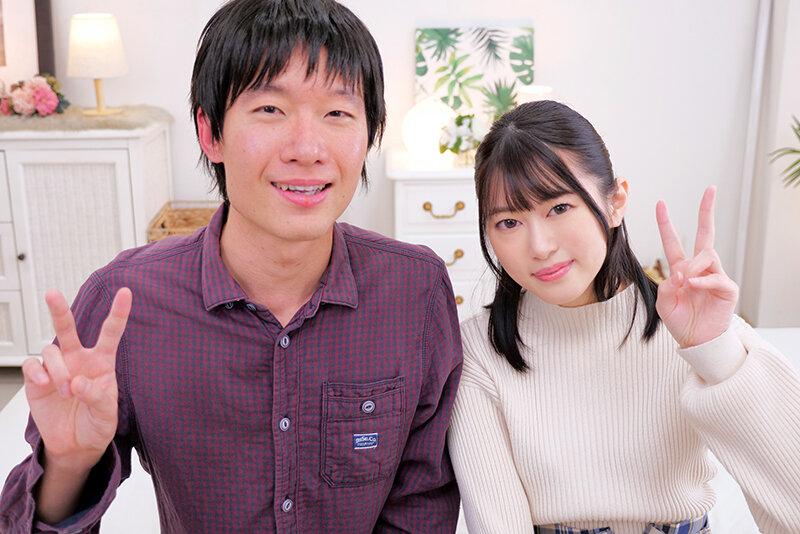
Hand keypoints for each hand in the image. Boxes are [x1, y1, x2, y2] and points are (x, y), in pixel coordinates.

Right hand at [21, 288, 131, 471]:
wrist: (76, 445)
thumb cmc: (97, 424)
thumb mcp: (106, 414)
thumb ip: (97, 396)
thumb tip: (77, 382)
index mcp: (102, 362)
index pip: (111, 333)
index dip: (118, 312)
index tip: (126, 292)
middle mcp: (78, 359)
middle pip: (67, 329)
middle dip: (59, 310)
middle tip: (52, 294)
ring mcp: (57, 368)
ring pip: (51, 352)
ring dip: (58, 371)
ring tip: (66, 391)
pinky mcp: (38, 380)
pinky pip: (32, 366)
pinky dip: (37, 373)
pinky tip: (45, 383)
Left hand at [655, 187, 737, 347]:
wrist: (696, 340)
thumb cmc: (681, 321)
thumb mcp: (664, 304)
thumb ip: (666, 288)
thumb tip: (680, 274)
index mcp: (681, 269)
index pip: (673, 241)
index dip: (666, 223)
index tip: (660, 203)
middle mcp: (700, 268)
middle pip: (706, 234)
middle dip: (707, 211)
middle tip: (710, 189)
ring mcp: (715, 276)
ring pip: (706, 255)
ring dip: (693, 265)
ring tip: (685, 281)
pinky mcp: (727, 288)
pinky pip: (715, 277)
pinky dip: (702, 281)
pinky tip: (693, 286)